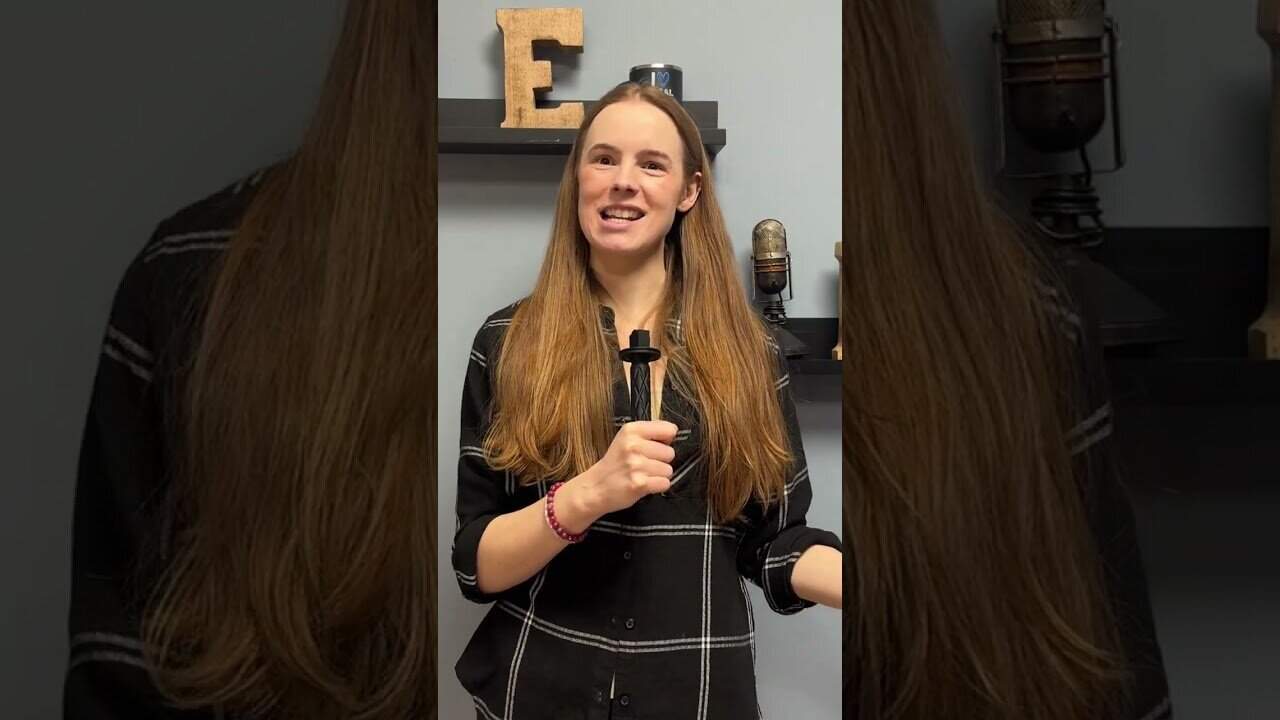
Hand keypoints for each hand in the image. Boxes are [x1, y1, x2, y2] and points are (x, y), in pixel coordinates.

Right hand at [561, 421, 677, 525]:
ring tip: (643, 475)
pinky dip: (658, 486)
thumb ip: (649, 433)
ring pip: (668, 470)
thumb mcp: (626, 439)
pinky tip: (645, 484)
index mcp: (631, 430)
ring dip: (659, 475)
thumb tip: (672, 434)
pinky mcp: (639, 483)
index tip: (655, 446)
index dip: (666, 440)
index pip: (669, 429)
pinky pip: (665, 483)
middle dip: (661, 461)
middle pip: (670, 452)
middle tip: (644, 465)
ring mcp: (636, 465)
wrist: (596, 487)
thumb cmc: (615, 464)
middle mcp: (633, 445)